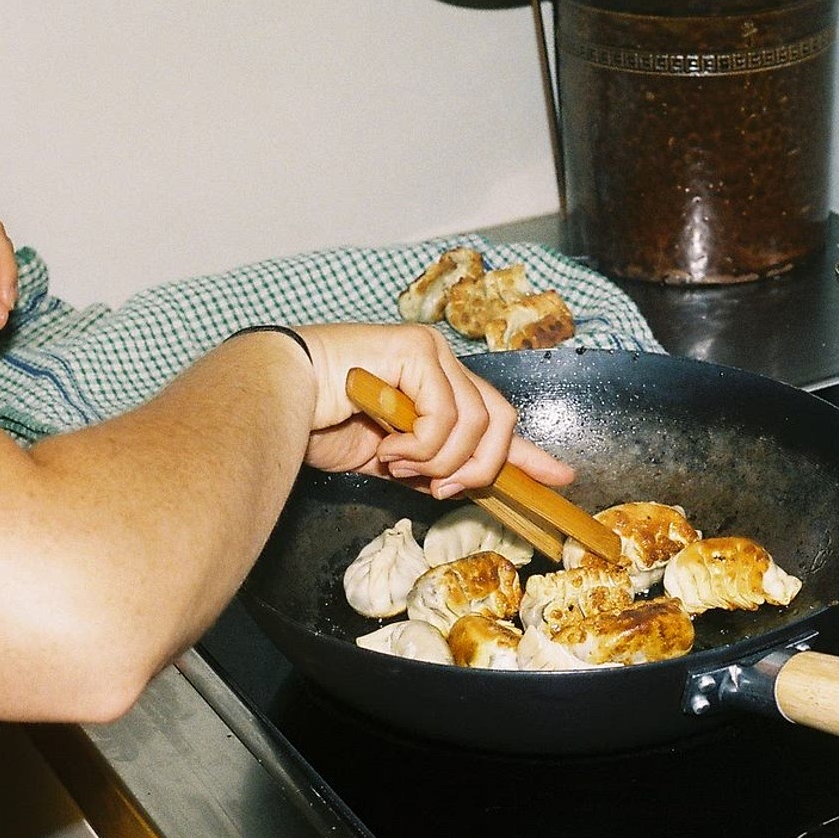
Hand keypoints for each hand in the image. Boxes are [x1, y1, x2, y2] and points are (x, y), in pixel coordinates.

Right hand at [297, 322, 574, 497]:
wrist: (278, 400)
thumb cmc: (321, 425)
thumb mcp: (393, 460)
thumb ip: (434, 467)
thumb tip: (470, 486)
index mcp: (438, 387)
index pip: (497, 417)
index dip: (529, 452)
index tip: (561, 477)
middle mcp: (442, 363)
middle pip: (499, 420)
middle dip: (477, 467)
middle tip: (437, 487)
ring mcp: (431, 352)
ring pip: (476, 424)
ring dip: (437, 461)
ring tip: (395, 461)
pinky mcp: (417, 349)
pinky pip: (445, 416)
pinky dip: (420, 446)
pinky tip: (387, 445)